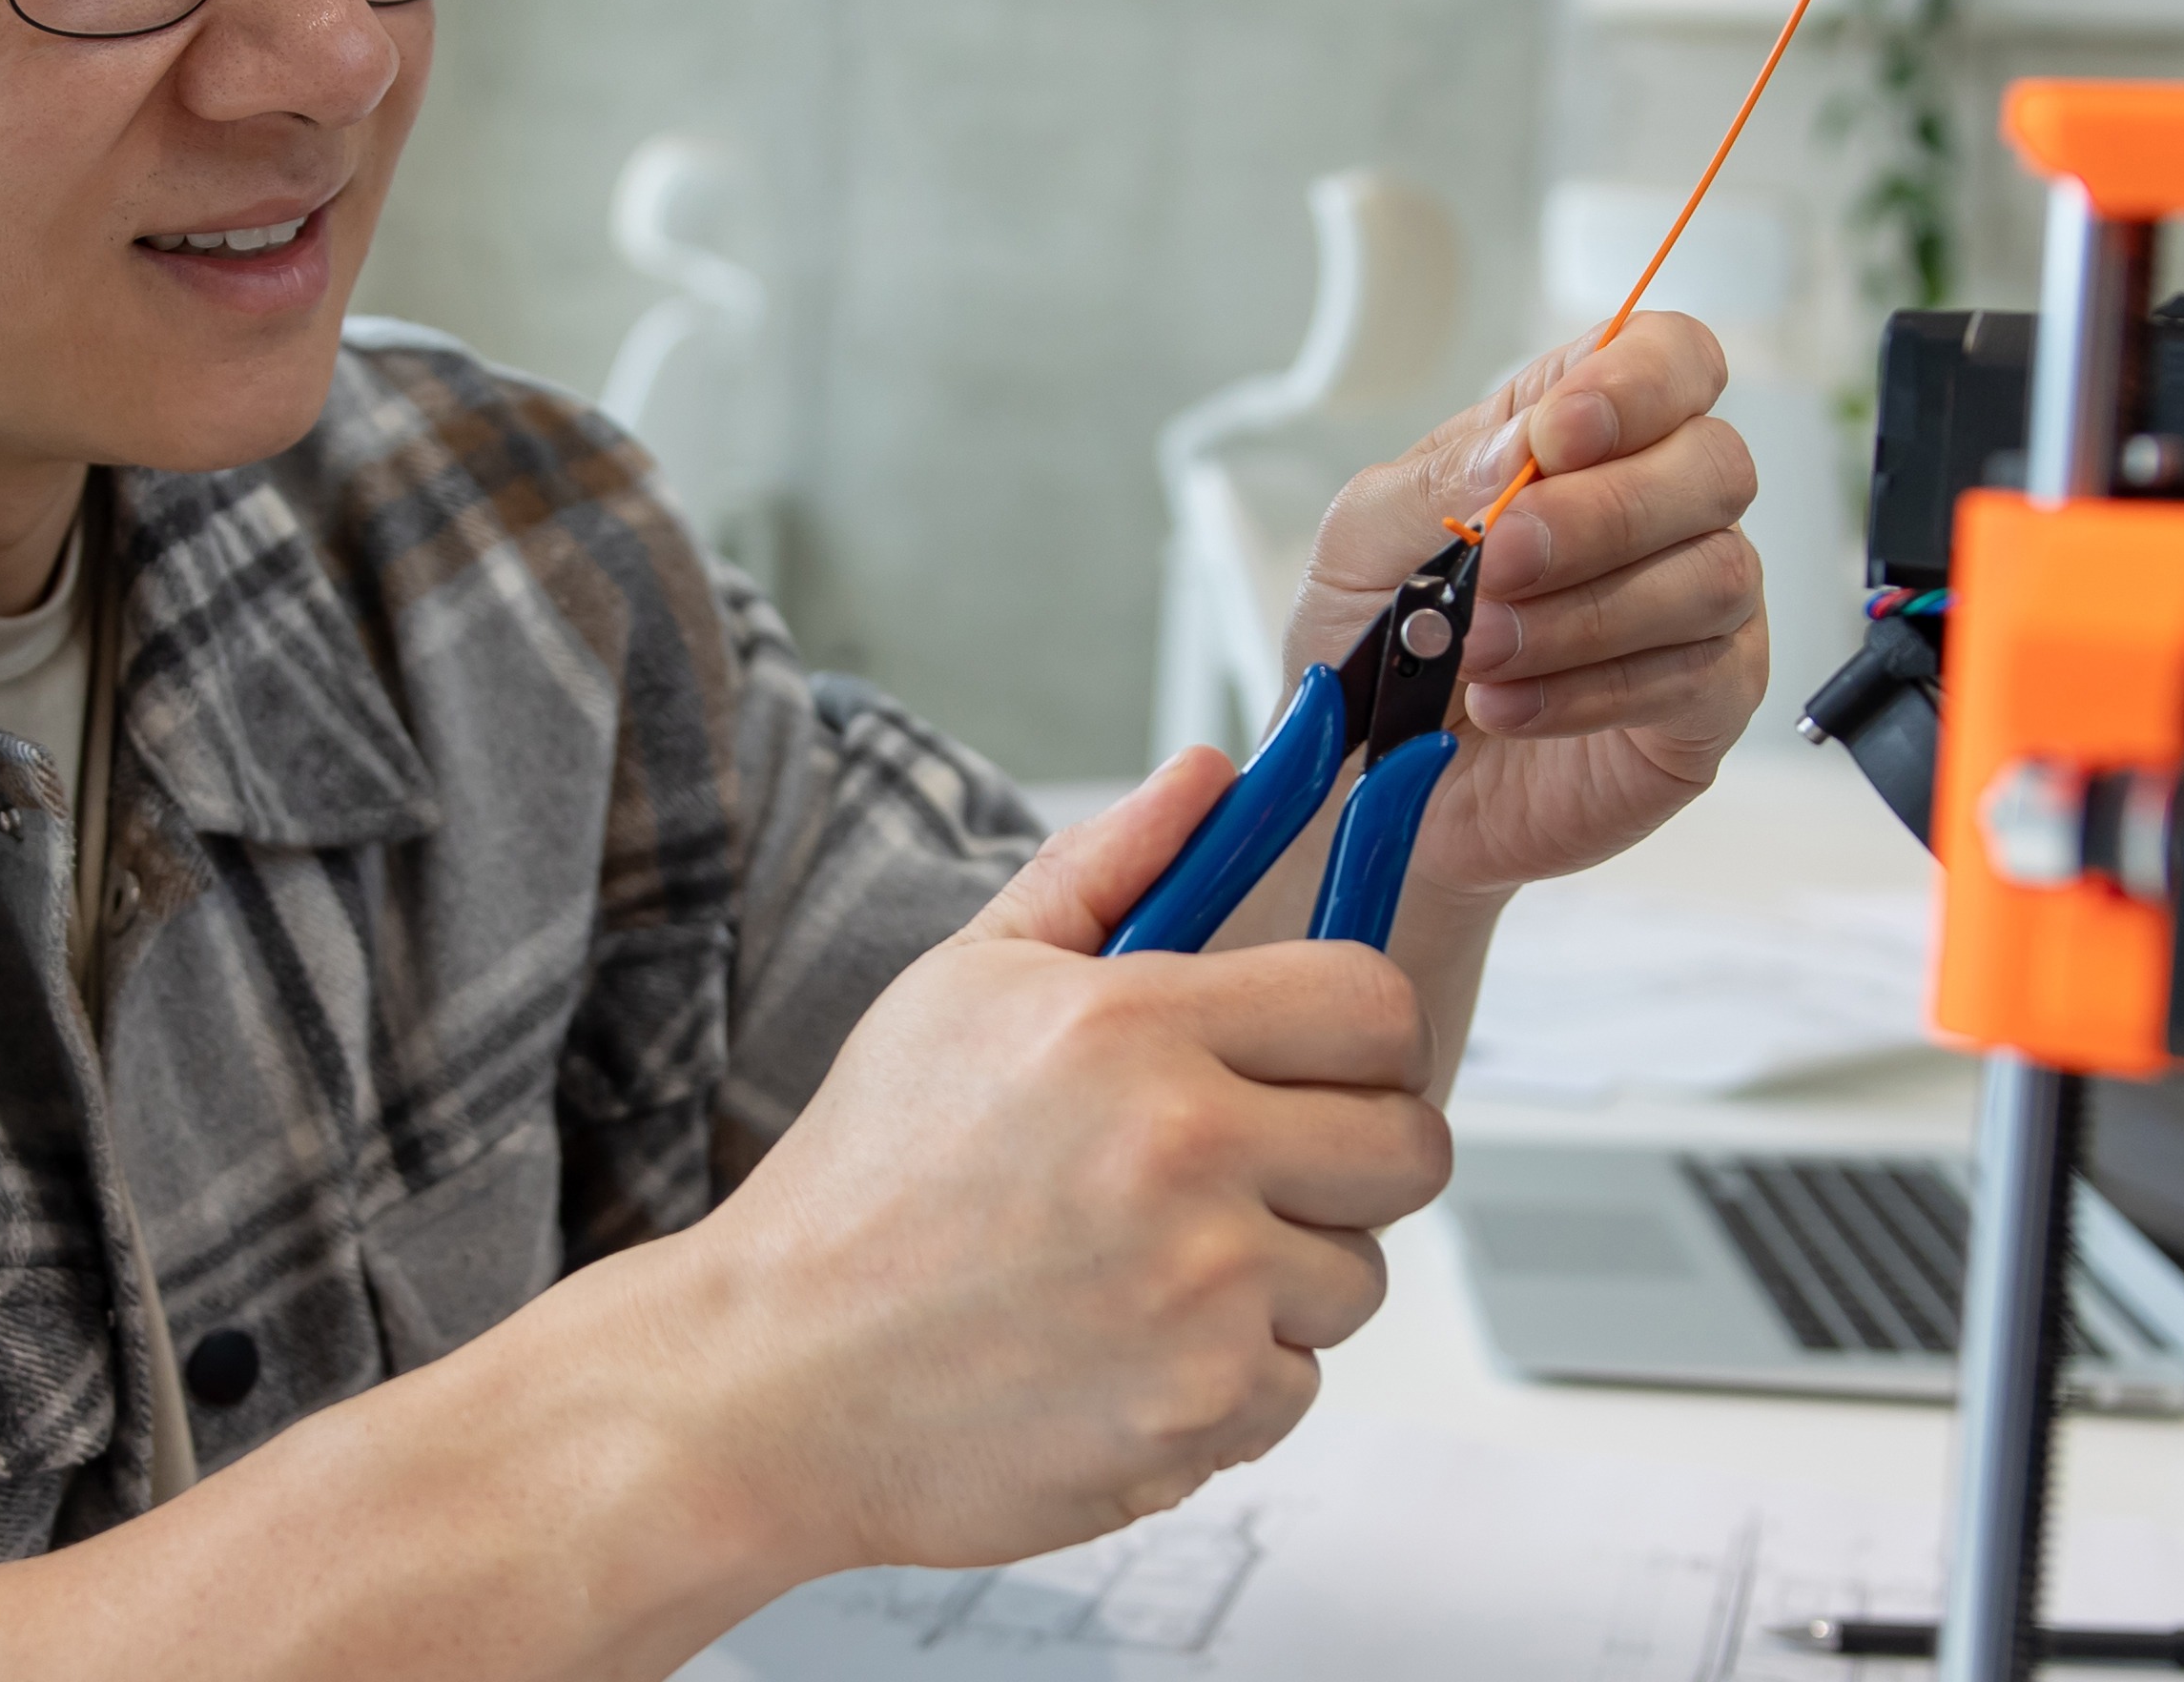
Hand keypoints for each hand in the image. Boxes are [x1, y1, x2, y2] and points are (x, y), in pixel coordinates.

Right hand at [651, 751, 1449, 1573]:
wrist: (773, 1380)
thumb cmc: (865, 1181)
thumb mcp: (962, 984)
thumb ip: (1106, 868)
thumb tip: (1217, 776)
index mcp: (1132, 1026)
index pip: (1374, 1002)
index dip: (1360, 1034)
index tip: (1315, 1061)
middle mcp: (1184, 1150)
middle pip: (1410, 1145)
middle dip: (1348, 1160)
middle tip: (1250, 1172)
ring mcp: (1202, 1290)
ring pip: (1360, 1276)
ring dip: (1284, 1281)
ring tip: (1154, 1271)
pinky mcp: (1202, 1407)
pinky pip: (1299, 1383)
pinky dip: (1230, 1380)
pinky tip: (1125, 1352)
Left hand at [1299, 311, 1768, 901]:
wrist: (1364, 781)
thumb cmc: (1375, 640)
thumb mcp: (1365, 539)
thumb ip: (1441, 480)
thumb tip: (1520, 454)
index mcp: (1586, 438)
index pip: (1671, 360)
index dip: (1633, 384)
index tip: (1553, 438)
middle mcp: (1664, 510)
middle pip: (1713, 464)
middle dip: (1602, 513)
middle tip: (1499, 563)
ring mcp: (1697, 610)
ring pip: (1715, 574)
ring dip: (1586, 613)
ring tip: (1479, 653)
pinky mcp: (1702, 708)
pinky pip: (1696, 677)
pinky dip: (1590, 691)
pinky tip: (1509, 706)